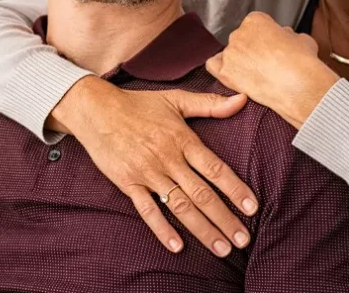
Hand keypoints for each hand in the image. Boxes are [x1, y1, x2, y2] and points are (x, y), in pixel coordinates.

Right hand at [49, 77, 257, 256]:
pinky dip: (162, 228)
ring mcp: (148, 173)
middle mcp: (168, 159)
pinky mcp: (128, 183)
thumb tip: (243, 99)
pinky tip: (178, 246)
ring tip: (221, 248)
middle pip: (202, 194)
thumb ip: (211, 103)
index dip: (235, 189)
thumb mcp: (176, 99)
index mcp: (182, 139)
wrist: (96, 110)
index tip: (252, 208)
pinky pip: (148, 210)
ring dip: (202, 229)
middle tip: (243, 240)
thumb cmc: (139, 104)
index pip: (215, 169)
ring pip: (180, 206)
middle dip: (225, 219)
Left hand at [205, 12, 339, 128]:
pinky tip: (234, 75)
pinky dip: (221, 69)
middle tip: (267, 62)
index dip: (266, 36)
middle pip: (242, 38)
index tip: (273, 46)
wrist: (298, 85)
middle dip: (253, 49)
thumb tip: (286, 37)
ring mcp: (230, 53)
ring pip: (230, 54)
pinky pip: (214, 66)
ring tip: (256, 74)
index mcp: (256, 20)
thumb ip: (289, 36)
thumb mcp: (303, 39)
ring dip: (240, 61)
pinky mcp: (226, 73)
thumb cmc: (303, 62)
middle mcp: (239, 33)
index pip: (256, 24)